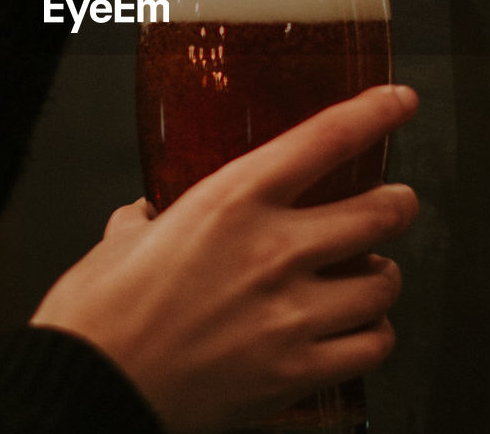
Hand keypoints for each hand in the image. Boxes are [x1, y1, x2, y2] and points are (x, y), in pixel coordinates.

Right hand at [30, 85, 419, 432]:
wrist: (90, 389)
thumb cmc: (98, 317)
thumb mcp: (120, 241)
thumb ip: (148, 220)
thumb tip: (148, 215)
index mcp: (230, 201)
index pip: (326, 139)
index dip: (375, 113)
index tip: (399, 101)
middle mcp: (273, 250)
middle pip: (380, 213)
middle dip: (398, 205)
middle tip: (397, 203)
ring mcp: (290, 314)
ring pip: (384, 283)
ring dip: (383, 276)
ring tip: (372, 276)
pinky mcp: (296, 371)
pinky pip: (372, 346)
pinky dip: (374, 335)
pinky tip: (362, 330)